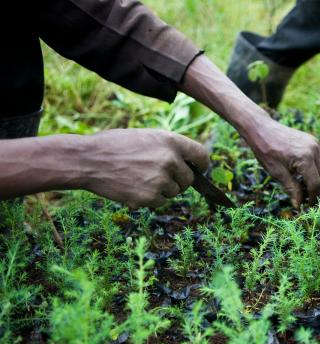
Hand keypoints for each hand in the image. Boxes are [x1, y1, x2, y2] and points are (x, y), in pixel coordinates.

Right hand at [79, 129, 208, 207]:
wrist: (88, 160)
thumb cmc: (114, 145)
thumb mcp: (146, 137)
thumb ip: (168, 148)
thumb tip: (188, 164)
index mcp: (170, 141)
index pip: (201, 155)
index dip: (202, 164)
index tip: (200, 169)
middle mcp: (170, 160)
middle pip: (189, 179)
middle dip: (179, 181)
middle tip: (160, 177)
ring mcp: (160, 180)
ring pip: (174, 192)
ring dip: (162, 190)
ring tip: (140, 179)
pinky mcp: (149, 197)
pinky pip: (160, 202)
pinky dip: (150, 199)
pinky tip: (133, 188)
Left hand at [248, 121, 319, 206]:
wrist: (261, 129)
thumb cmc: (266, 151)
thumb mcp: (277, 173)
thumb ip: (292, 189)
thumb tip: (299, 205)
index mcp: (305, 158)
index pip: (315, 184)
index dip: (312, 197)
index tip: (307, 205)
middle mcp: (315, 150)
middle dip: (317, 190)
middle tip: (305, 197)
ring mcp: (316, 144)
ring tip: (305, 186)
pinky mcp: (314, 141)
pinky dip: (319, 170)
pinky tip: (305, 174)